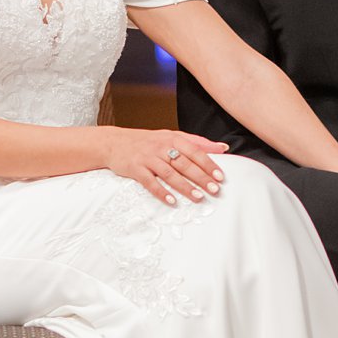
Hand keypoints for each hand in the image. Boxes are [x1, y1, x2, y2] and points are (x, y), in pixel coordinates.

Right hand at [103, 129, 228, 206]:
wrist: (114, 142)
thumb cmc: (147, 141)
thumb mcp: (171, 136)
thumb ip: (196, 142)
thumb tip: (223, 148)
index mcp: (173, 138)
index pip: (194, 151)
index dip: (208, 164)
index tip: (220, 177)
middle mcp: (161, 147)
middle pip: (185, 164)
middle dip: (201, 178)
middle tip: (214, 190)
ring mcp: (148, 158)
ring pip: (169, 174)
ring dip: (185, 186)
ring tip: (198, 197)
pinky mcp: (136, 169)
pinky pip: (150, 182)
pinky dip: (161, 192)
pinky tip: (171, 200)